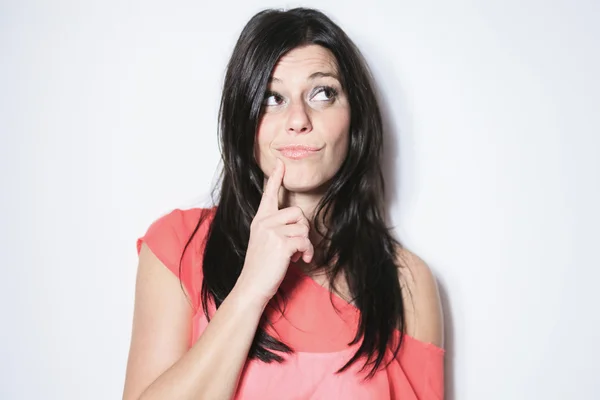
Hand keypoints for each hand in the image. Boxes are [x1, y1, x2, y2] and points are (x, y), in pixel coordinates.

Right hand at [234, 158, 314, 304]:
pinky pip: (305, 241)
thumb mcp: (264, 242)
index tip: (280, 163)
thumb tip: (298, 225)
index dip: (276, 177)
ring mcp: (271, 231)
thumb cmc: (261, 267)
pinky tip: (300, 260)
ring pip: (303, 227)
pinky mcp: (281, 243)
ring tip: (295, 255)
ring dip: (305, 244)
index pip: (268, 194)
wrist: (251, 286)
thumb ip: (276, 228)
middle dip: (302, 230)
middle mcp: (264, 222)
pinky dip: (307, 252)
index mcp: (259, 220)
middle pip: (297, 213)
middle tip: (295, 246)